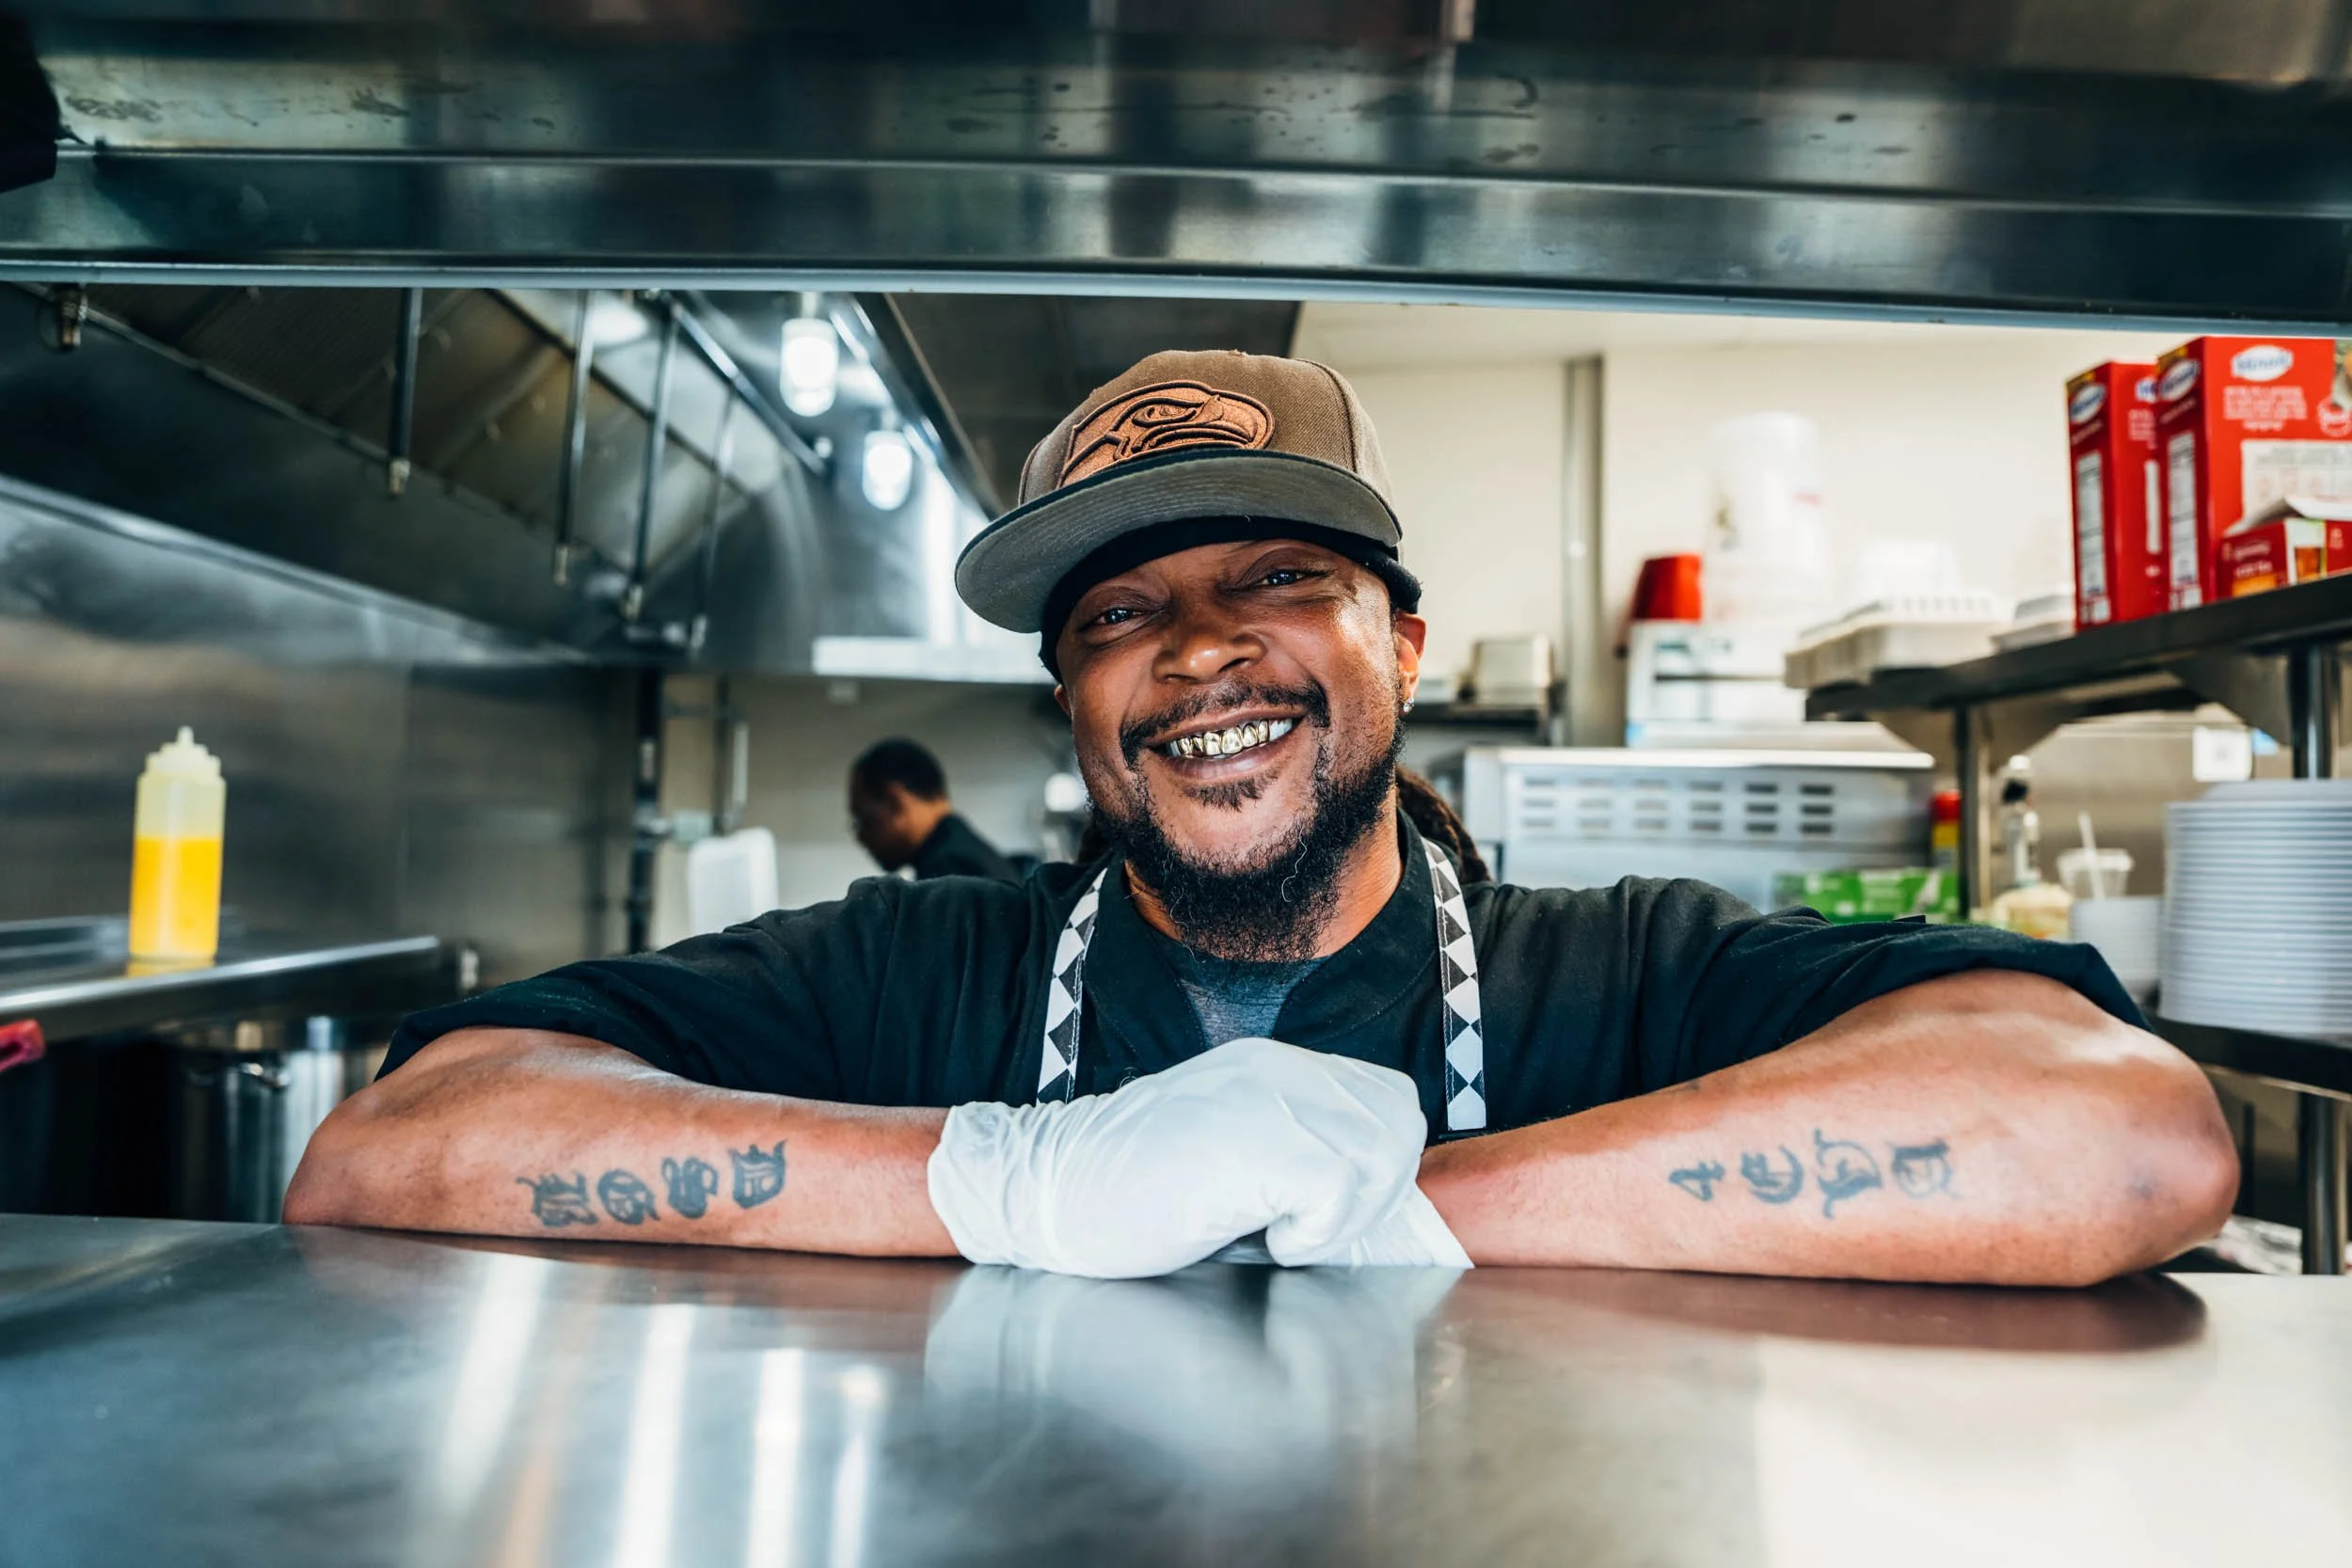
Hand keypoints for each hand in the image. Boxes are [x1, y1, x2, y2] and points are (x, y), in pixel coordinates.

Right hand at [927, 1036, 1453, 1277]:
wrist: (1046, 1188)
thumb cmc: (1129, 1187)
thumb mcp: (1229, 1143)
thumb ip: (1295, 1144)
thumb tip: (1368, 1195)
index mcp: (1275, 1066)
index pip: (1389, 1098)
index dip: (1380, 1164)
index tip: (1329, 1210)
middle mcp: (1278, 1069)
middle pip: (1398, 1123)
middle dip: (1375, 1193)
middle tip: (1311, 1230)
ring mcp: (1264, 1100)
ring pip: (1381, 1154)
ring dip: (1347, 1214)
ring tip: (1285, 1233)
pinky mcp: (1251, 1144)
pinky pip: (1338, 1188)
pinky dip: (1317, 1232)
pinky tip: (1266, 1240)